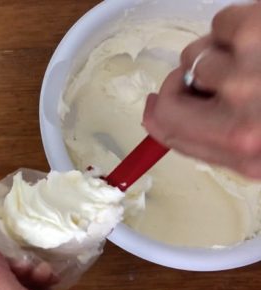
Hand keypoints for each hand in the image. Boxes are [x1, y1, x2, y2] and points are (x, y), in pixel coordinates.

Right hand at [143, 3, 260, 177]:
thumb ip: (215, 139)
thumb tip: (158, 114)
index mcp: (242, 150)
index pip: (170, 132)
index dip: (157, 116)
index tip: (155, 105)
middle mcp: (240, 119)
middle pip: (170, 94)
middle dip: (186, 82)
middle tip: (218, 76)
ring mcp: (247, 74)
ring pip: (195, 56)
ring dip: (220, 53)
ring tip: (259, 57)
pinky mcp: (254, 30)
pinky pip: (221, 22)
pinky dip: (239, 26)